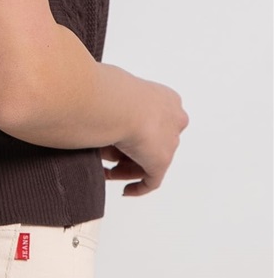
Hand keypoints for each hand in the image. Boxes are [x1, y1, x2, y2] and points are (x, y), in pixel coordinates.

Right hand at [102, 81, 188, 195]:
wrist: (120, 103)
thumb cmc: (114, 90)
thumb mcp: (119, 87)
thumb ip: (120, 101)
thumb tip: (104, 109)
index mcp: (167, 100)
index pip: (153, 118)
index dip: (134, 128)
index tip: (118, 134)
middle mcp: (173, 121)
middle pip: (152, 141)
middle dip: (130, 150)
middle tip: (109, 157)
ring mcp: (169, 142)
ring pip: (149, 159)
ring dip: (127, 167)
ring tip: (107, 171)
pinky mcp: (161, 162)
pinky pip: (152, 180)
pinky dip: (138, 187)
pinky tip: (125, 190)